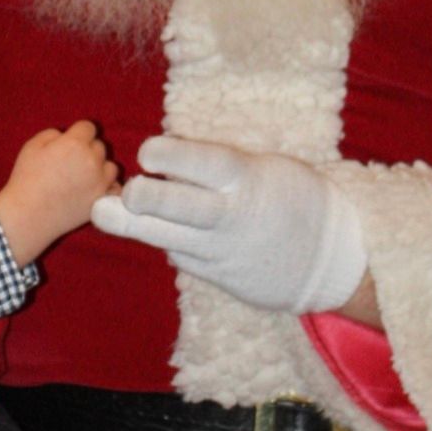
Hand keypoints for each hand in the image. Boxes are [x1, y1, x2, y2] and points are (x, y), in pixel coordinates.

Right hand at [0, 121, 119, 265]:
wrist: (28, 215)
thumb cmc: (26, 178)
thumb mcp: (32, 146)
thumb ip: (53, 133)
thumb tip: (66, 136)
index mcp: (75, 143)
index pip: (88, 127)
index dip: (77, 133)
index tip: (68, 143)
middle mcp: (93, 160)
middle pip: (99, 146)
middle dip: (87, 150)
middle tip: (70, 163)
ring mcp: (101, 182)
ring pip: (111, 166)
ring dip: (100, 168)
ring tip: (83, 178)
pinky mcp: (103, 200)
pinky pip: (116, 188)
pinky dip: (109, 187)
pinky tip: (95, 189)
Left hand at [90, 135, 365, 312]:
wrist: (330, 257)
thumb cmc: (291, 197)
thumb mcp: (266, 170)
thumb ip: (220, 168)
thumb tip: (168, 161)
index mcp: (250, 180)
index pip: (209, 165)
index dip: (175, 158)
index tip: (145, 152)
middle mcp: (236, 218)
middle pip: (187, 209)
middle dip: (151, 201)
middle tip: (125, 192)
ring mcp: (227, 252)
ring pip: (174, 240)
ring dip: (135, 227)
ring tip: (101, 212)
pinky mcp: (223, 277)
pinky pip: (186, 258)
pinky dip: (169, 242)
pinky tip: (159, 231)